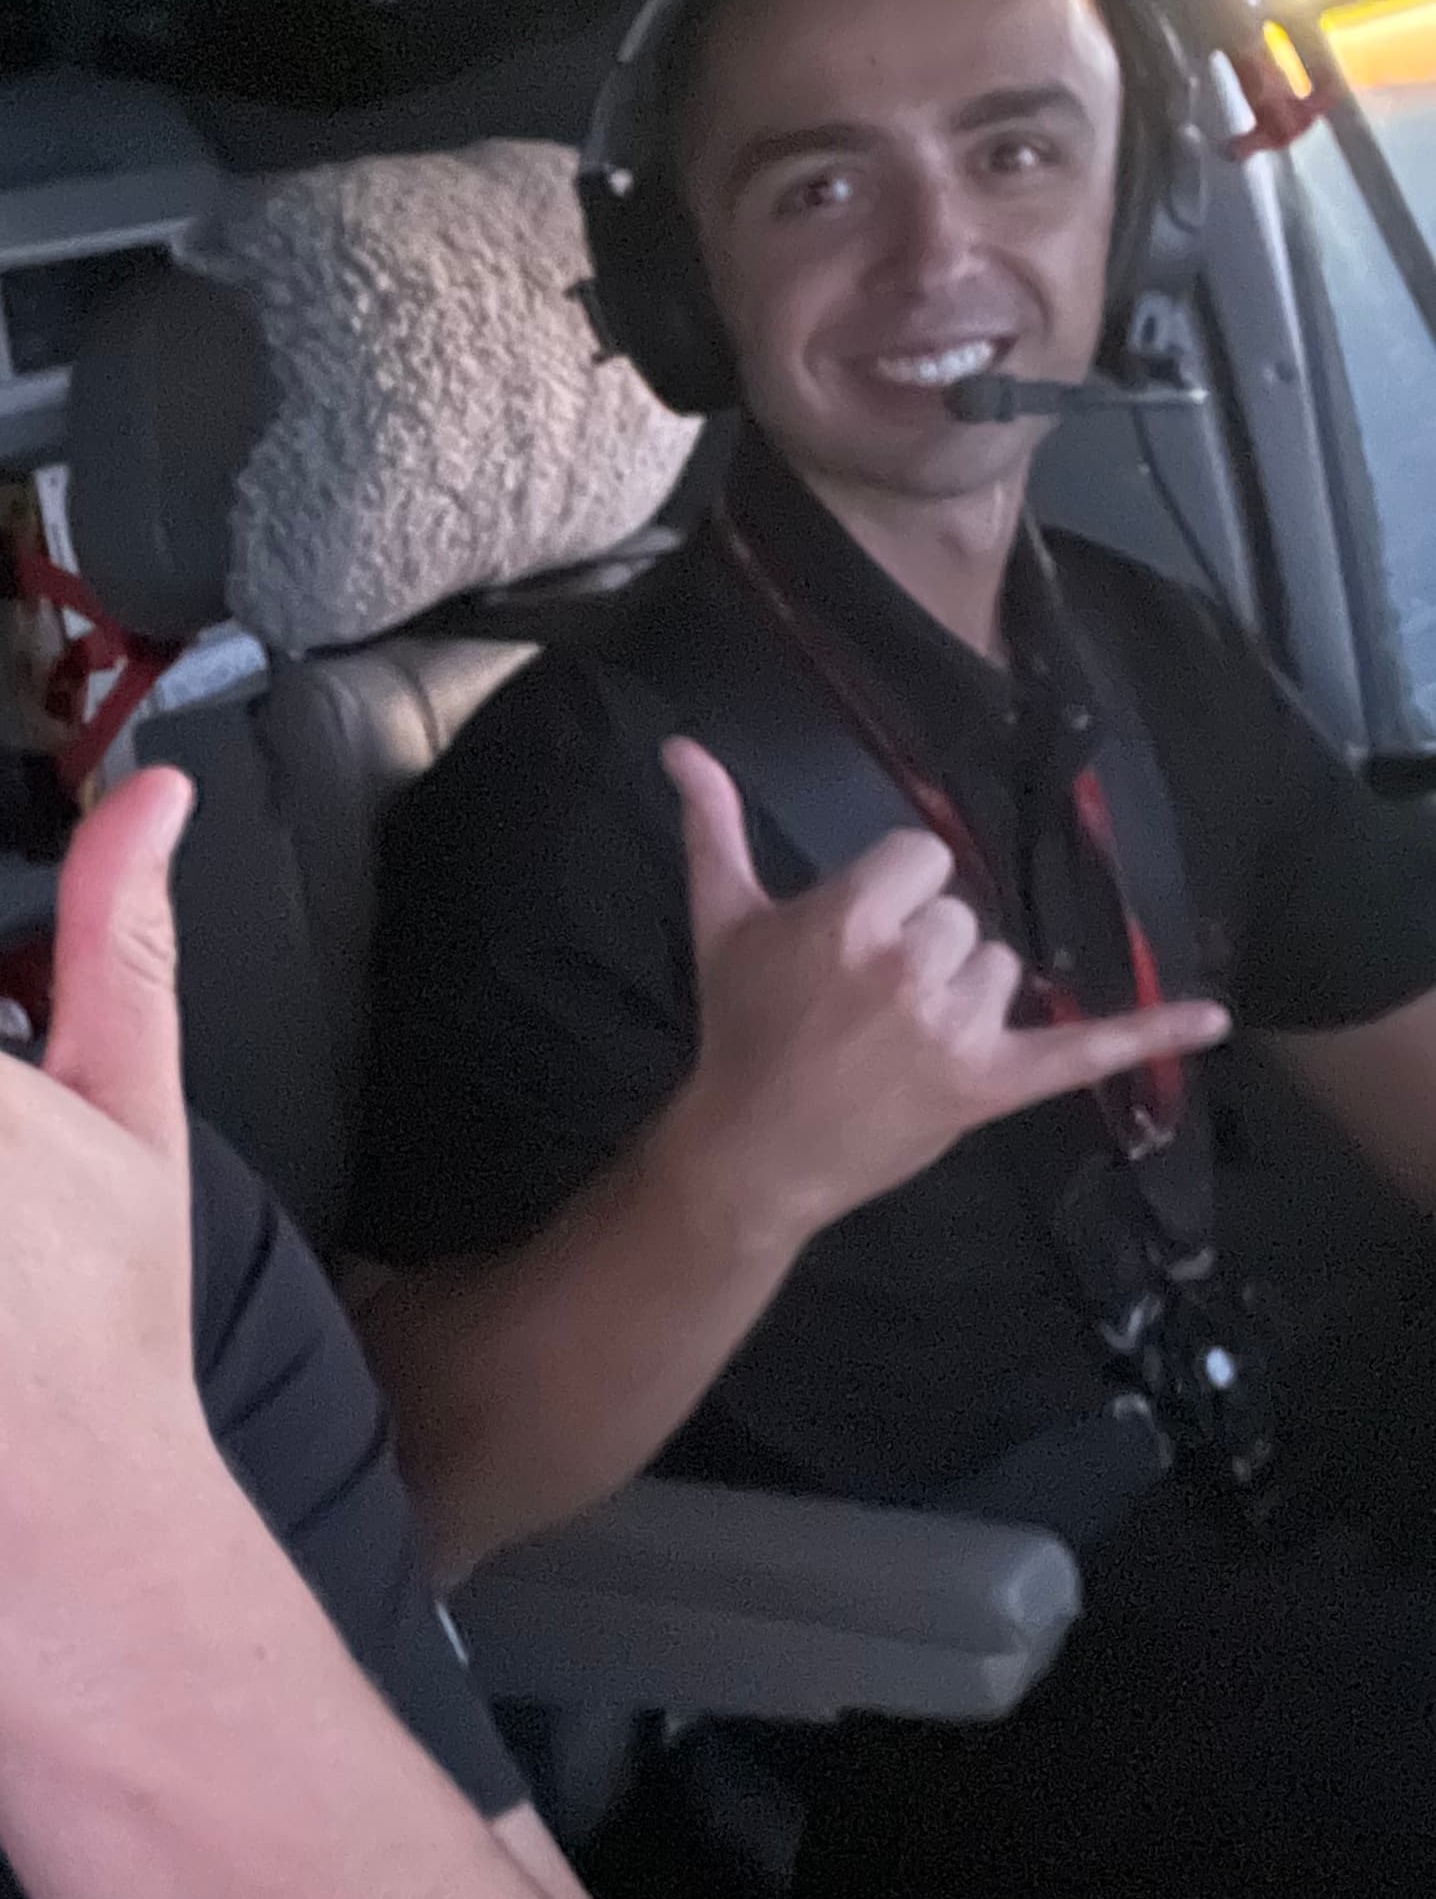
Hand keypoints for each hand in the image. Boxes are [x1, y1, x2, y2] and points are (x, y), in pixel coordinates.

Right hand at [660, 739, 1229, 1240]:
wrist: (751, 1151)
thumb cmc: (738, 1029)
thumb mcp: (719, 919)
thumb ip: (712, 825)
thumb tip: (682, 746)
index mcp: (852, 919)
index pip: (922, 860)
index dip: (892, 892)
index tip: (853, 938)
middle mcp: (911, 967)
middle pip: (963, 915)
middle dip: (923, 948)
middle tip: (864, 1002)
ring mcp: (957, 1028)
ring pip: (1002, 968)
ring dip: (965, 993)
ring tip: (903, 1037)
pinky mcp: (992, 1084)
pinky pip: (1082, 1050)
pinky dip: (1150, 1032)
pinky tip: (1215, 1019)